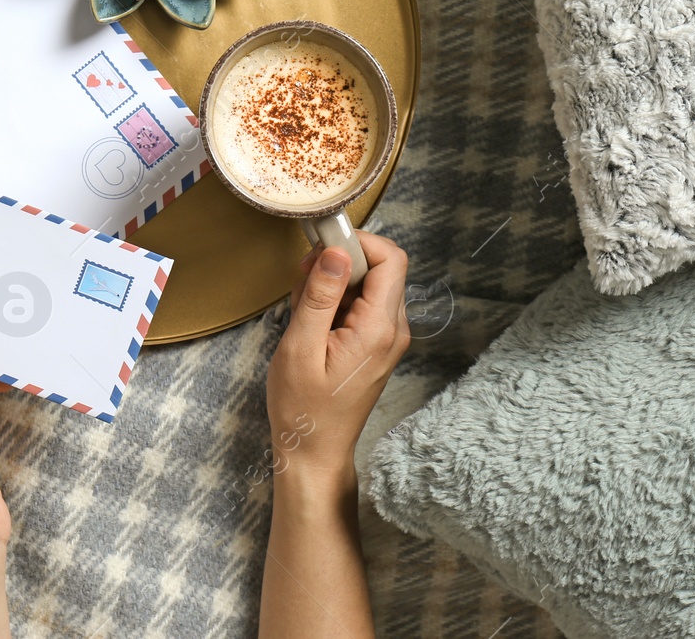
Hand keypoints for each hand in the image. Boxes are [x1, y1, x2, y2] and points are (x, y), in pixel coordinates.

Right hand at [265, 232, 409, 488]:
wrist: (314, 451)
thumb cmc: (303, 407)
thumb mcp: (300, 347)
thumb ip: (319, 296)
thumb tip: (335, 252)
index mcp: (378, 328)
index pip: (391, 259)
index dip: (358, 242)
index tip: (321, 248)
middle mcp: (394, 330)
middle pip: (381, 268)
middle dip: (340, 263)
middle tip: (302, 281)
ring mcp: (388, 338)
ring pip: (370, 285)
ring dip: (335, 284)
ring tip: (303, 311)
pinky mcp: (377, 345)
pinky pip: (363, 305)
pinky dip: (337, 303)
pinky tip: (312, 324)